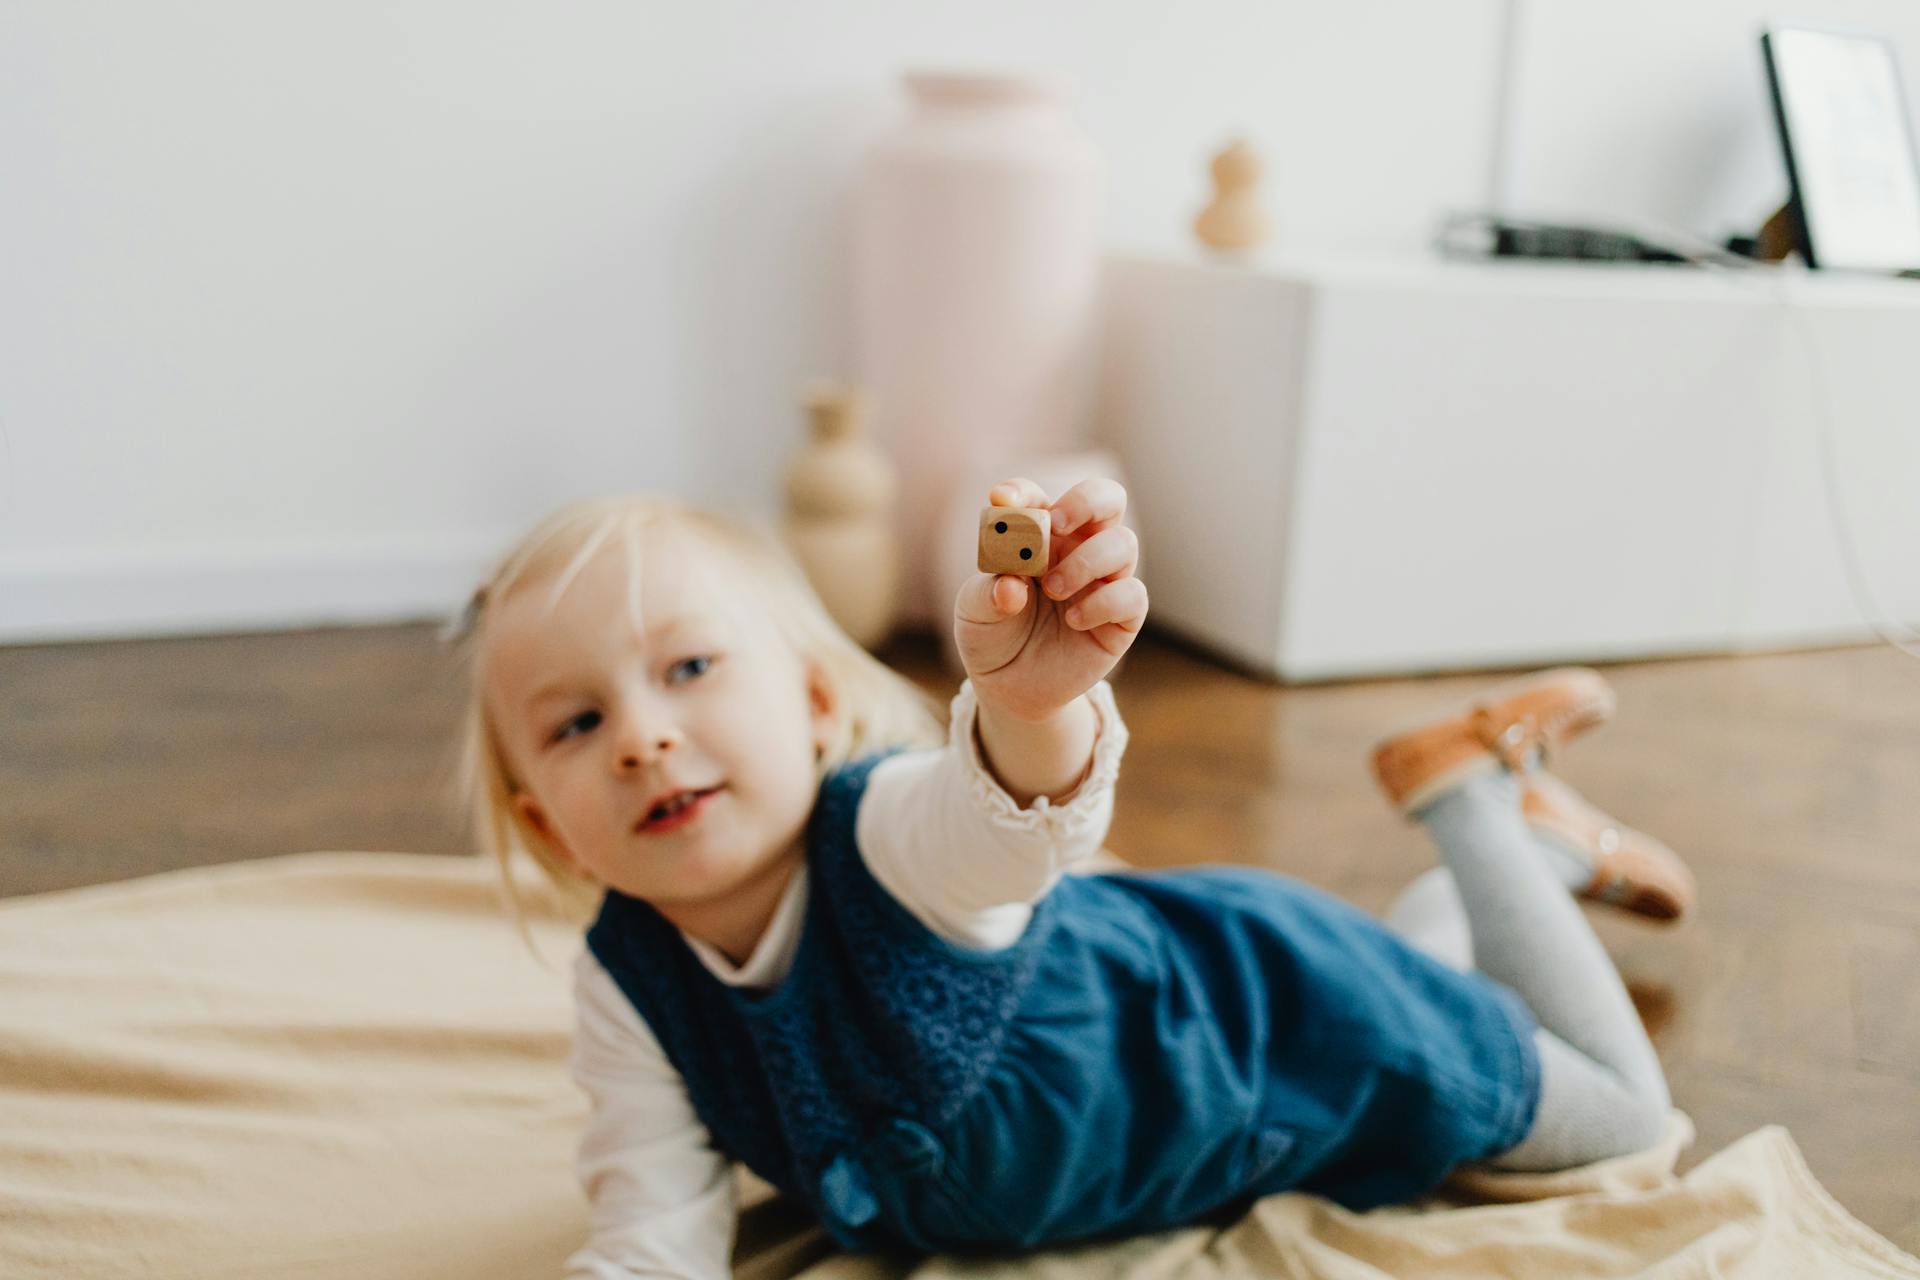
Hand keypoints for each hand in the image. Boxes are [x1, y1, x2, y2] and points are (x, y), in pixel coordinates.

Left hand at [953, 477, 1147, 722]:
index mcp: (1038, 535)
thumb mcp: (975, 613)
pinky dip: (1103, 602)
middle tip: (1057, 524)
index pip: (1037, 497)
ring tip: (1053, 589)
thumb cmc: (993, 636)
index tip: (1001, 502)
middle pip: (1107, 499)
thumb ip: (987, 593)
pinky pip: (1132, 594)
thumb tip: (1012, 587)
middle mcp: (1077, 549)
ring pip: (1123, 543)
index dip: (1022, 492)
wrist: (1010, 689)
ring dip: (1087, 561)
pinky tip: (1074, 620)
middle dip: (1086, 501)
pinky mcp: (1122, 618)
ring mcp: (1104, 581)